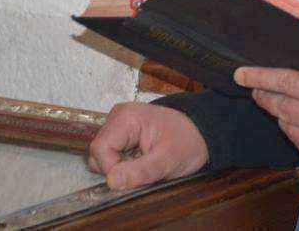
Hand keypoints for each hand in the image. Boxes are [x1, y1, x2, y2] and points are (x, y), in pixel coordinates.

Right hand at [86, 102, 208, 189]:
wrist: (200, 133)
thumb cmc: (187, 141)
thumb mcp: (167, 160)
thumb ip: (140, 171)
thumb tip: (112, 182)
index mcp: (127, 117)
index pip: (100, 149)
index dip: (111, 169)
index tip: (132, 179)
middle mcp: (118, 117)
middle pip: (98, 152)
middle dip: (116, 169)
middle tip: (142, 172)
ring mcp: (119, 124)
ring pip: (102, 155)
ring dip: (119, 167)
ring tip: (143, 165)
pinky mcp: (122, 133)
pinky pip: (111, 153)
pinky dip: (122, 163)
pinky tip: (140, 161)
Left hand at [235, 66, 298, 168]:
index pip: (287, 83)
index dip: (260, 77)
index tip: (241, 74)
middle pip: (283, 108)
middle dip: (264, 96)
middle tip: (254, 87)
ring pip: (290, 131)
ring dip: (279, 116)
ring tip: (274, 104)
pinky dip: (296, 135)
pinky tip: (294, 125)